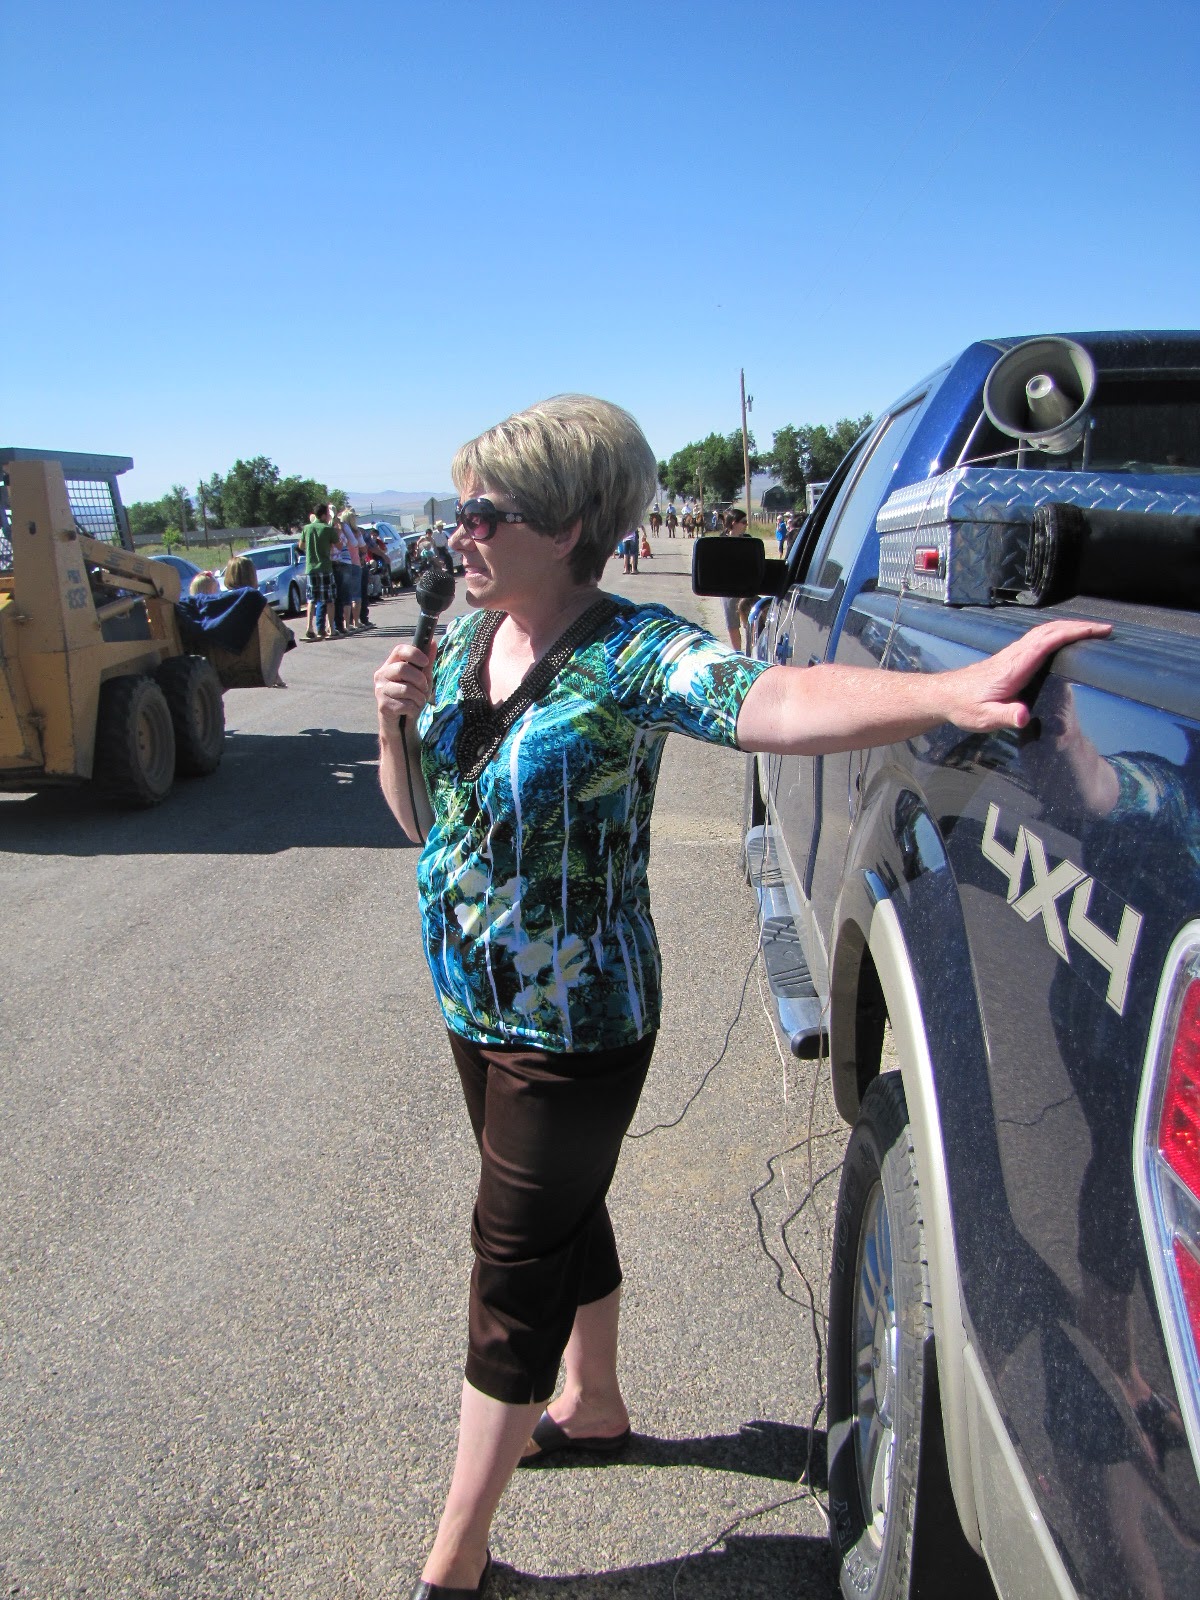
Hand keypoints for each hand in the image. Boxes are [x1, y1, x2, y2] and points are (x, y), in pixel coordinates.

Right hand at [374, 640, 435, 730]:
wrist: (402, 724)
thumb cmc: (411, 698)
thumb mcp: (422, 679)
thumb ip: (426, 662)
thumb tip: (432, 642)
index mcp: (391, 665)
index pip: (399, 650)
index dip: (414, 653)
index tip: (425, 662)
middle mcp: (382, 675)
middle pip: (403, 669)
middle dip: (420, 680)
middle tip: (424, 688)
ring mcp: (380, 690)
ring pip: (406, 689)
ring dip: (419, 698)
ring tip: (418, 702)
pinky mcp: (383, 705)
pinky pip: (405, 704)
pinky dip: (414, 709)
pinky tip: (410, 710)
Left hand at [942, 618, 1110, 731]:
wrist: (944, 695)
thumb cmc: (964, 707)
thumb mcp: (985, 718)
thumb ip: (1006, 717)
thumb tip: (1024, 716)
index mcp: (1014, 666)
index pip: (1048, 641)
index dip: (1074, 633)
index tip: (1098, 631)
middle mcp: (1015, 655)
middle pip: (1050, 630)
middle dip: (1079, 626)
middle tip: (1105, 629)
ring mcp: (1012, 654)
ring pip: (1044, 632)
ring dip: (1068, 628)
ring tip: (1092, 631)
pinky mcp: (1010, 657)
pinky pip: (1038, 639)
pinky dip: (1056, 634)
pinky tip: (1065, 640)